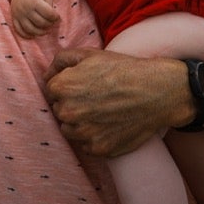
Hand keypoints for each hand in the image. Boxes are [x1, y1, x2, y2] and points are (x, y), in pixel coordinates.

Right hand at [10, 0, 59, 38]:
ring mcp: (18, 13)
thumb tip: (53, 19)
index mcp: (35, 0)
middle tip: (52, 22)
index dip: (56, 17)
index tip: (58, 17)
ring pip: (30, 29)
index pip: (48, 14)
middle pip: (41, 23)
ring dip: (40, 32)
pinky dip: (26, 35)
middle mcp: (25, 8)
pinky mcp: (14, 16)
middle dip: (49, 24)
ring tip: (46, 30)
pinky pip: (19, 30)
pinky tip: (34, 34)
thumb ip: (50, 5)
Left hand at [43, 48, 184, 157]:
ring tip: (102, 111)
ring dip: (81, 123)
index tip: (84, 85)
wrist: (156, 91)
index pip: (51, 91)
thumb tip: (47, 76)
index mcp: (62, 87)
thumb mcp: (89, 54)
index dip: (67, 86)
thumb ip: (60, 61)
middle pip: (60, 111)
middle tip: (96, 98)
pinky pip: (87, 145)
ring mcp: (83, 133)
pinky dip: (95, 137)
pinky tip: (110, 124)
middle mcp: (69, 112)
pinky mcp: (98, 149)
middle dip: (72, 104)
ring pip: (71, 130)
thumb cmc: (122, 70)